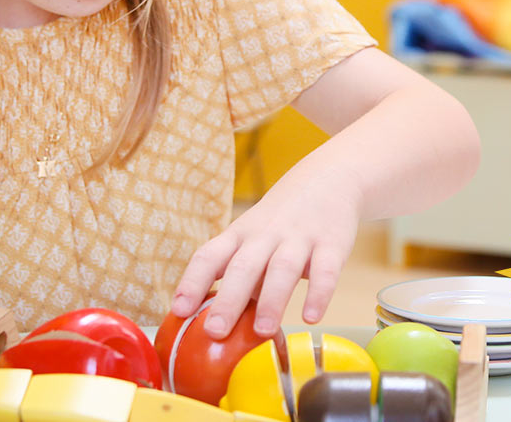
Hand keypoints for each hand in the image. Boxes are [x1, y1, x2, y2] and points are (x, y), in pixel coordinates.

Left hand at [170, 180, 360, 339]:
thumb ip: (240, 279)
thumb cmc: (280, 221)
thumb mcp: (252, 239)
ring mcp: (298, 238)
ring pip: (282, 269)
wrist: (328, 178)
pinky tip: (311, 318)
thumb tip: (220, 326)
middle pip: (242, 266)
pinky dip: (318, 294)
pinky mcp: (331, 244)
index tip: (179, 310)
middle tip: (215, 332)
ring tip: (261, 332)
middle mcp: (265, 235)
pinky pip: (325, 270)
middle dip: (228, 300)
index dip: (192, 282)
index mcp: (239, 235)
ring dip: (271, 301)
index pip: (208, 256)